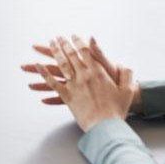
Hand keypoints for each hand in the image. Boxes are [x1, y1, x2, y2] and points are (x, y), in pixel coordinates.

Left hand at [22, 36, 137, 130]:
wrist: (105, 127)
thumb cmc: (117, 109)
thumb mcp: (127, 89)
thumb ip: (126, 74)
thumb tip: (122, 64)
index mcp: (98, 72)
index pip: (86, 52)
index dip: (79, 42)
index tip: (73, 36)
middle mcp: (84, 76)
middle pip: (71, 56)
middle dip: (64, 44)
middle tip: (58, 38)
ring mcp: (74, 86)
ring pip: (60, 65)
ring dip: (54, 53)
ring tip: (50, 46)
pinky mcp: (67, 97)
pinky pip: (53, 84)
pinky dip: (44, 74)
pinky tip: (37, 66)